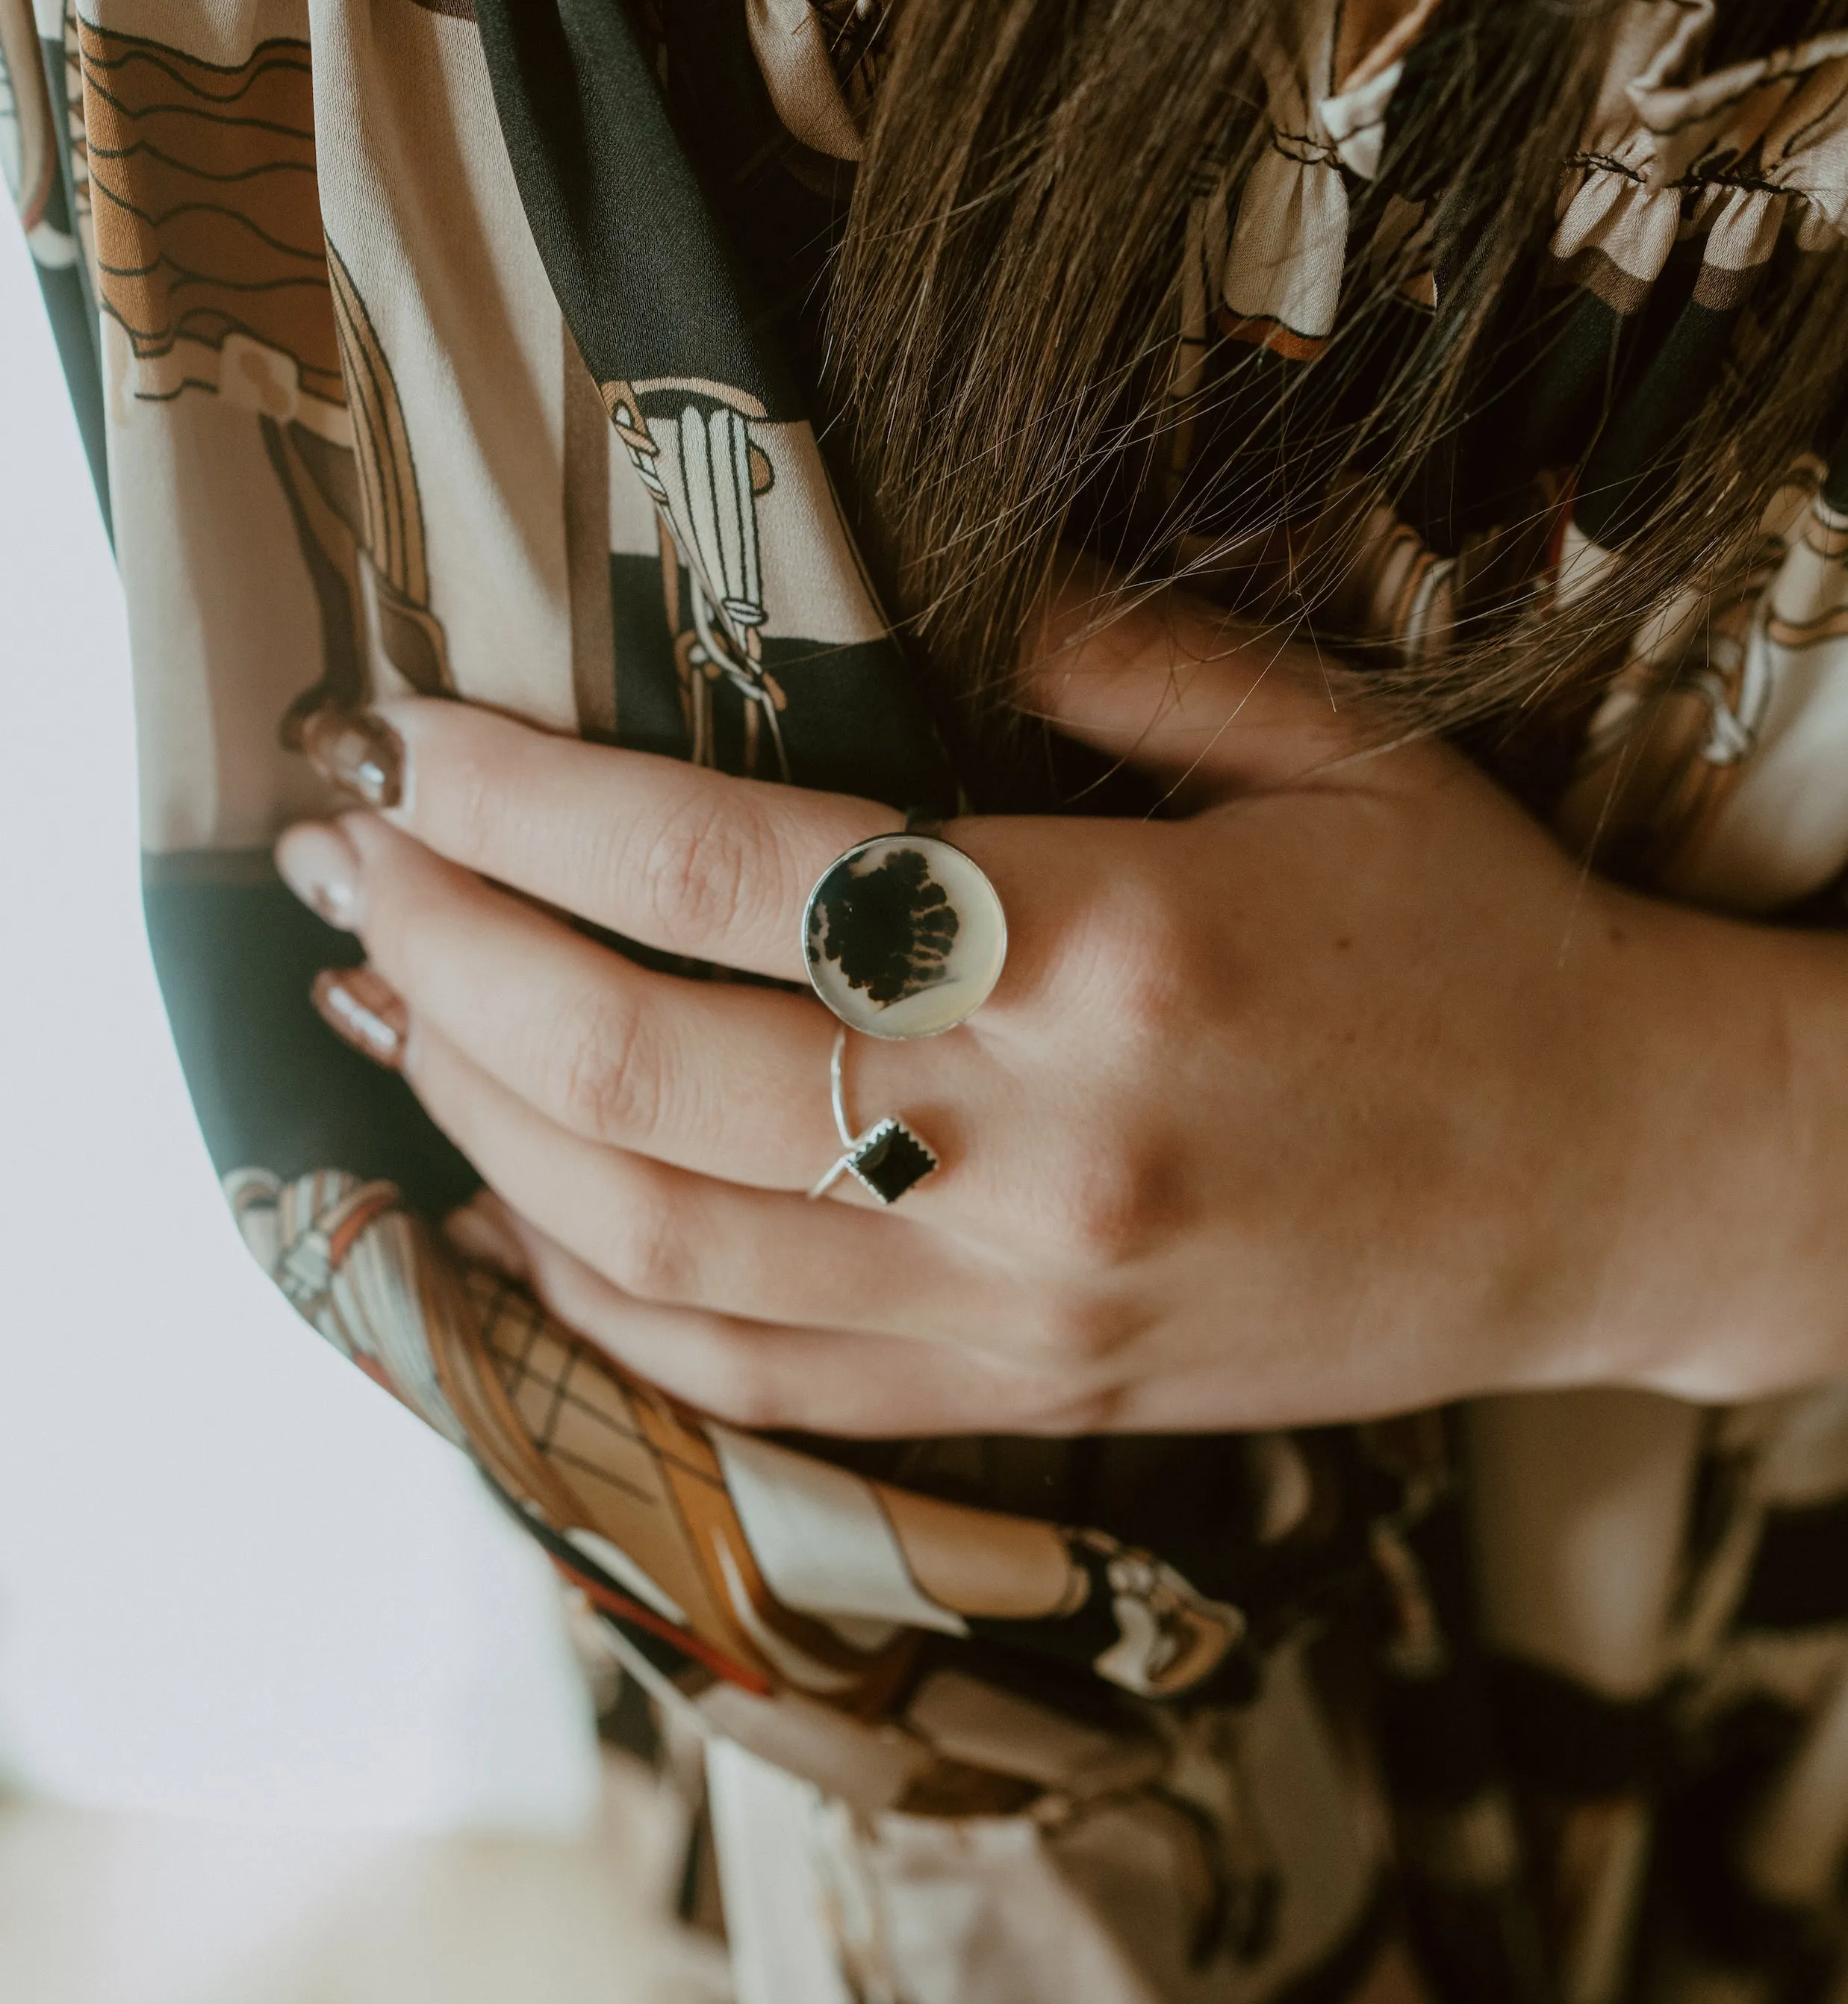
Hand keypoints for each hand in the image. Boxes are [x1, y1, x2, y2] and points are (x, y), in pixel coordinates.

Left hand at [272, 594, 1821, 1435]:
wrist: (1615, 1188)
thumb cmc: (1475, 941)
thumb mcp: (1328, 740)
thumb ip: (1105, 648)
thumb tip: (896, 598)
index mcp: (1104, 948)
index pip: (730, 867)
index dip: (522, 801)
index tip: (401, 743)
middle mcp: (1039, 1150)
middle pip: (643, 1072)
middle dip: (445, 956)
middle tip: (343, 862)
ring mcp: (1023, 1308)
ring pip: (659, 1248)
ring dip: (479, 1123)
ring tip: (388, 1007)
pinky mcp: (1028, 1405)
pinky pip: (749, 1386)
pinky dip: (593, 1305)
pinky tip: (512, 1206)